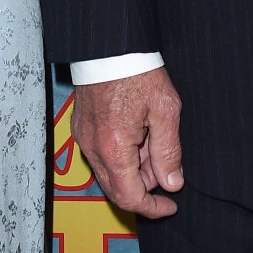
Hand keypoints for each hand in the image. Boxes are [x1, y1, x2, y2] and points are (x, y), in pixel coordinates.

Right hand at [71, 67, 183, 218]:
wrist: (110, 44)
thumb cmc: (138, 71)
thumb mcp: (165, 110)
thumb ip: (168, 151)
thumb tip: (171, 183)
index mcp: (114, 148)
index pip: (130, 197)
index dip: (152, 208)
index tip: (170, 205)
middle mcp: (93, 148)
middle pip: (117, 188)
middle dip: (145, 186)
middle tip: (166, 165)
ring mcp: (83, 137)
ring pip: (109, 172)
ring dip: (133, 169)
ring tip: (153, 140)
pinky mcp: (80, 126)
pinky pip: (100, 154)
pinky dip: (120, 155)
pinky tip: (137, 133)